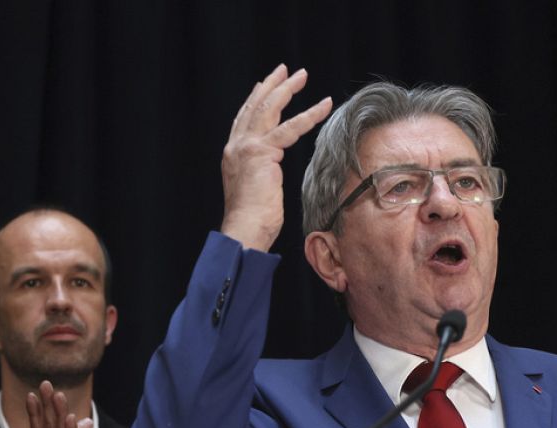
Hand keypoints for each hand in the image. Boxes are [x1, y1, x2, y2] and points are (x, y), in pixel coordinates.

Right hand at [220, 64, 332, 251]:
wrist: (245, 228)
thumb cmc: (253, 219)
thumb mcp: (254, 188)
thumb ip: (260, 172)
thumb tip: (269, 171)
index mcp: (232, 154)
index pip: (244, 119)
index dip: (254, 100)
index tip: (263, 86)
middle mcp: (236, 146)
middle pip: (254, 107)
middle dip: (271, 86)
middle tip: (285, 70)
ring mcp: (246, 147)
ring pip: (269, 108)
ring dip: (287, 89)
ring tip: (301, 75)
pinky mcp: (262, 152)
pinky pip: (290, 128)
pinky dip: (309, 115)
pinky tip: (324, 105)